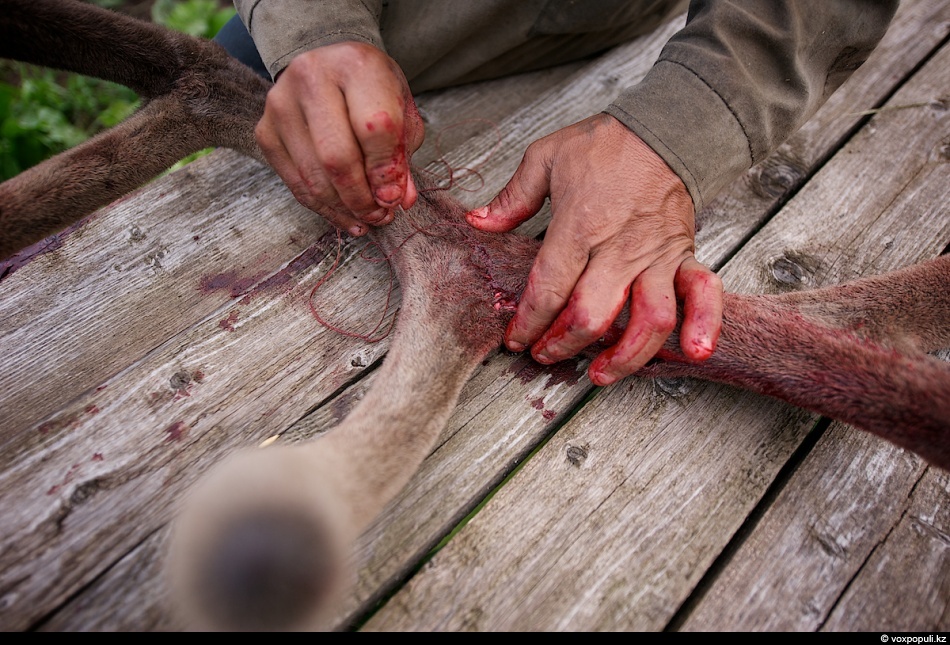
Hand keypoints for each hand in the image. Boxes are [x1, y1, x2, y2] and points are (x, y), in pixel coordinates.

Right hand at [255, 41, 424, 234]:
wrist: (331, 68)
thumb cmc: (372, 93)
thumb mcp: (401, 113)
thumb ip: (402, 155)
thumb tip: (397, 199)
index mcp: (355, 65)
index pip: (374, 128)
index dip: (386, 171)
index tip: (394, 197)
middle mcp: (311, 78)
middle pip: (337, 157)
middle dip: (362, 198)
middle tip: (380, 216)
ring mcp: (281, 104)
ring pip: (314, 177)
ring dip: (344, 209)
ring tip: (367, 220)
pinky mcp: (265, 131)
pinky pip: (295, 183)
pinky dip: (323, 208)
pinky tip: (345, 217)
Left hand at [466, 113, 722, 385]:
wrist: (663, 126)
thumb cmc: (604, 144)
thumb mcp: (545, 157)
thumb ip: (512, 198)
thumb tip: (478, 223)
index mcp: (580, 226)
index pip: (549, 288)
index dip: (528, 322)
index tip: (516, 339)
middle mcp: (619, 249)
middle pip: (591, 314)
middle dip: (562, 344)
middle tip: (545, 354)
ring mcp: (657, 257)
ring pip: (648, 319)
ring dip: (625, 355)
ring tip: (599, 374)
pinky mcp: (686, 257)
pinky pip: (704, 295)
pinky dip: (705, 325)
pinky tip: (694, 352)